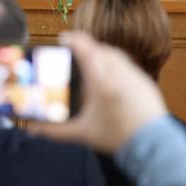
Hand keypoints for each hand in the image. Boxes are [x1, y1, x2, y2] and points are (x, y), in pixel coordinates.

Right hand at [31, 31, 167, 154]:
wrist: (154, 146)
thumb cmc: (116, 137)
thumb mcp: (81, 133)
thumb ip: (54, 130)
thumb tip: (31, 128)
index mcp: (101, 81)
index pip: (85, 48)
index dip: (72, 40)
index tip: (62, 39)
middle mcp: (119, 73)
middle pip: (99, 48)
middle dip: (85, 46)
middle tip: (72, 52)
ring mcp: (134, 75)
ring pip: (114, 54)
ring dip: (100, 52)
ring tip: (89, 61)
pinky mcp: (144, 81)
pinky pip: (126, 64)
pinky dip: (114, 63)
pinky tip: (109, 75)